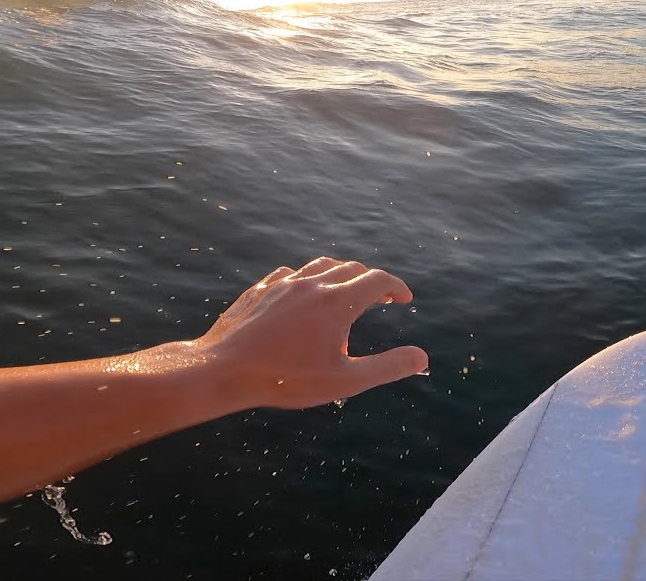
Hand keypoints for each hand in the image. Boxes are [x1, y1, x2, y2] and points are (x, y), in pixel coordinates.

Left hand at [196, 258, 427, 409]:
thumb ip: (387, 367)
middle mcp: (313, 284)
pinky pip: (292, 273)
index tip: (404, 298)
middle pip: (352, 268)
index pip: (378, 280)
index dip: (396, 286)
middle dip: (372, 280)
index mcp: (337, 302)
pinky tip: (305, 294)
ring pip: (322, 265)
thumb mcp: (344, 381)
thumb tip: (422, 357)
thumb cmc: (286, 380)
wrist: (223, 370)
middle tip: (382, 298)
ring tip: (347, 291)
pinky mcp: (261, 288)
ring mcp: (284, 283)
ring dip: (341, 274)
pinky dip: (309, 279)